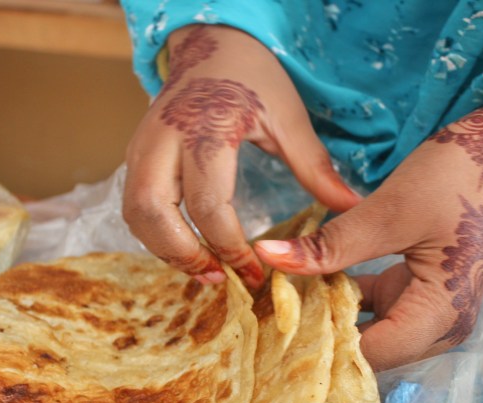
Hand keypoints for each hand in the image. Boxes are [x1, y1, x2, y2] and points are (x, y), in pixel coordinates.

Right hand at [123, 24, 359, 288]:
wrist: (211, 44)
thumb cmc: (253, 77)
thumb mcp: (289, 116)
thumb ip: (314, 166)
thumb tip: (350, 207)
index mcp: (207, 128)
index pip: (209, 204)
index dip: (229, 247)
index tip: (254, 273)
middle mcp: (165, 138)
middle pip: (153, 213)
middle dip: (183, 254)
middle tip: (217, 278)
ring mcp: (142, 145)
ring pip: (135, 213)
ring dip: (163, 249)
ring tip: (201, 269)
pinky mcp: (135, 153)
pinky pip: (133, 204)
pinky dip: (155, 234)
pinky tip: (186, 246)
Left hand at [255, 97, 482, 370]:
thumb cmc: (455, 178)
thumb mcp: (386, 213)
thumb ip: (329, 245)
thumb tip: (267, 255)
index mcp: (439, 316)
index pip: (372, 354)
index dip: (323, 348)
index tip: (274, 332)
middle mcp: (437, 327)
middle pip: (370, 353)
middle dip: (321, 339)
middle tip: (270, 320)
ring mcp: (426, 311)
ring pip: (367, 333)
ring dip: (327, 320)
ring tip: (279, 308)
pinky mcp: (412, 292)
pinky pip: (370, 309)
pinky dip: (340, 300)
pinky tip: (304, 287)